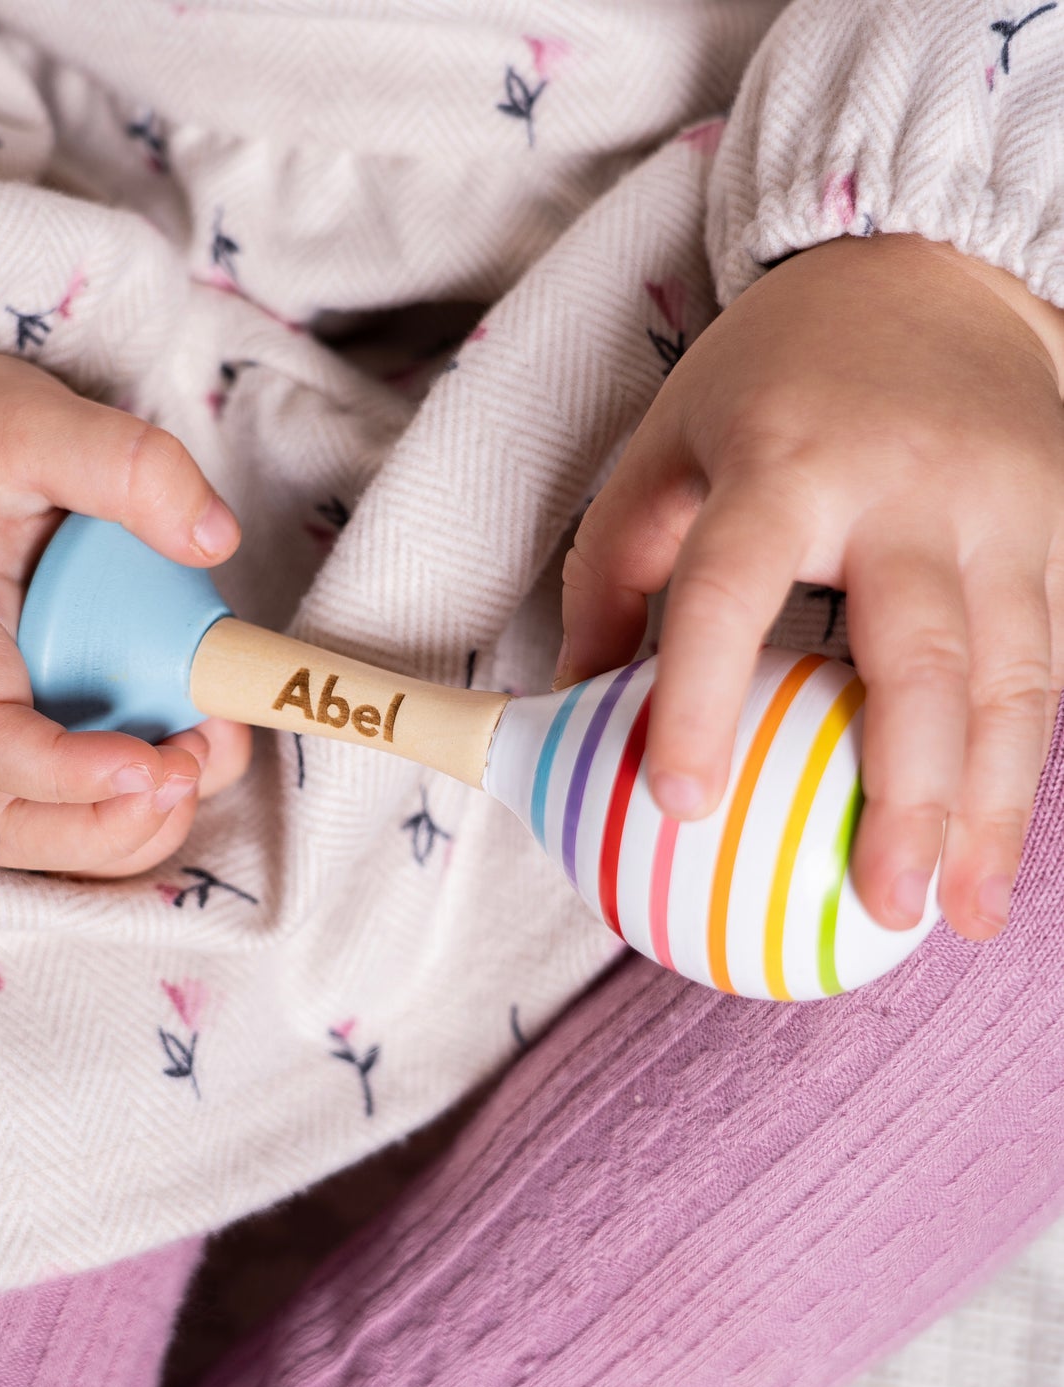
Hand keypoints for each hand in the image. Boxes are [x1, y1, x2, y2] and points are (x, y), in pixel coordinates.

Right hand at [0, 353, 250, 876]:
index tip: (151, 758)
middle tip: (190, 760)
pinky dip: (148, 804)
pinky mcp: (46, 715)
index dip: (64, 775)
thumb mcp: (40, 417)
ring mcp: (9, 714)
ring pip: (52, 834)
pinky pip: (86, 801)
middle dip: (108, 828)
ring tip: (207, 748)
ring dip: (139, 827)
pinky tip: (201, 738)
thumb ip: (127, 464)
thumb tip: (212, 540)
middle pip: (9, 825)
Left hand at [557, 233, 1063, 941]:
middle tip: (874, 907)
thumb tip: (574, 706)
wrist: (928, 270)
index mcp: (786, 461)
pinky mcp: (1062, 525)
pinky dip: (1022, 761)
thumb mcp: (663, 447)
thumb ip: (612, 571)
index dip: (703, 699)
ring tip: (961, 914)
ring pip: (1014, 678)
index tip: (680, 804)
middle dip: (905, 795)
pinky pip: (1050, 661)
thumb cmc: (771, 377)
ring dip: (991, 808)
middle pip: (919, 658)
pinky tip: (995, 842)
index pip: (734, 590)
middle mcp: (909, 489)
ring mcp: (1005, 508)